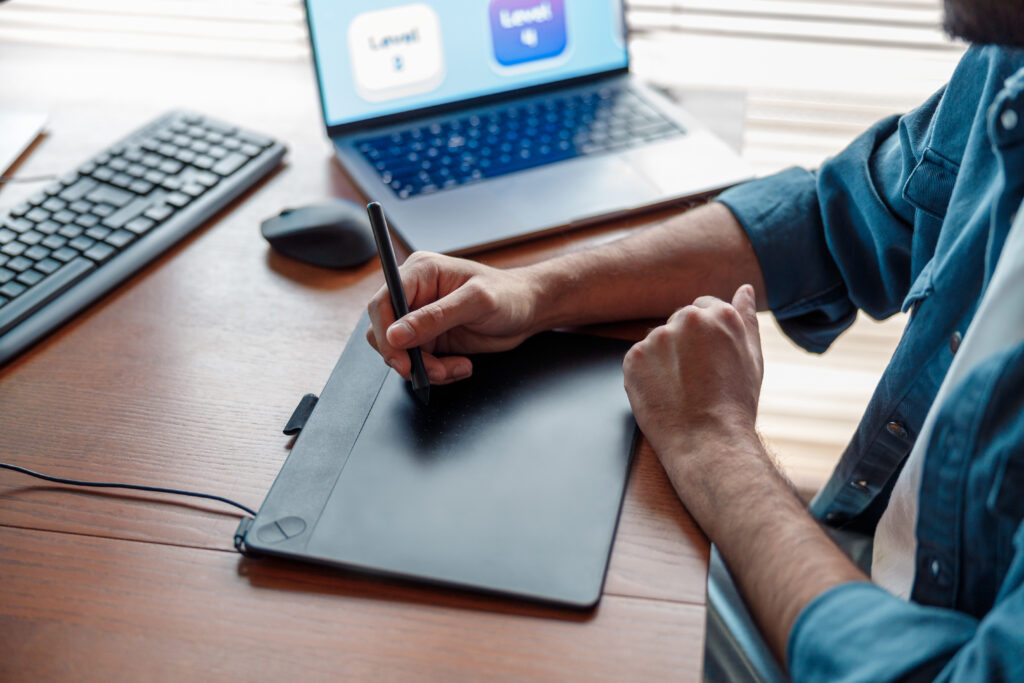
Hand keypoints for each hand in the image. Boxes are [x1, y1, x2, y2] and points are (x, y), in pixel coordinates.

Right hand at [366, 252, 539, 384]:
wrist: (528, 311)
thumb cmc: (509, 294)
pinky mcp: (430, 339)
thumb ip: (435, 318)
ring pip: (399, 353)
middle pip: (383, 332)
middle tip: (431, 371)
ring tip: (455, 368)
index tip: (400, 357)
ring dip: (424, 368)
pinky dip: (435, 372)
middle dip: (406, 357)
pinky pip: (417, 363)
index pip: (382, 302)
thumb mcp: (475, 302)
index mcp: (420, 272)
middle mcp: (415, 294)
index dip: (385, 332)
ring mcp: (421, 318)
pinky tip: (460, 366)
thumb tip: (396, 334)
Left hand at [622, 284, 763, 468]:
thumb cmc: (735, 404)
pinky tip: (664, 393)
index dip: (705, 336)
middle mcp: (687, 319)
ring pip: (657, 342)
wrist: (708, 441)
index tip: (708, 359)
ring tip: (681, 389)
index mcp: (719, 315)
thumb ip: (745, 317)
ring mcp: (657, 337)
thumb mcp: (752, 357)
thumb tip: (744, 289)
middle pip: (678, 322)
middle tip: (697, 379)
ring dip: (664, 359)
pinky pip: (638, 360)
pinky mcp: (633, 357)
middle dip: (684, 344)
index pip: (703, 307)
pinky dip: (646, 374)